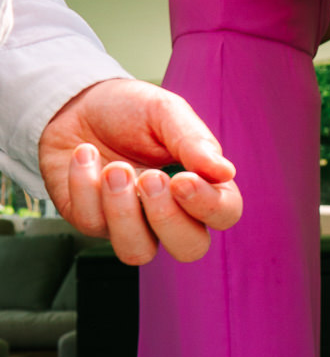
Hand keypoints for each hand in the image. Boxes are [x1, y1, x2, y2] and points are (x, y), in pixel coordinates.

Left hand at [37, 80, 242, 264]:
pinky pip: (91, 224)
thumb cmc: (130, 111)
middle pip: (189, 249)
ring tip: (114, 169)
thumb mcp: (166, 113)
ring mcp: (130, 222)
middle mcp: (171, 213)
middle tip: (150, 177)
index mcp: (201, 186)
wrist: (77, 104)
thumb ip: (195, 141)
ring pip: (137, 252)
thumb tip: (226, 172)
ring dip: (123, 211)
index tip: (182, 177)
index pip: (224, 216)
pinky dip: (85, 185)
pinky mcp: (91, 221)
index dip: (208, 205)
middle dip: (166, 217)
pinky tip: (86, 155)